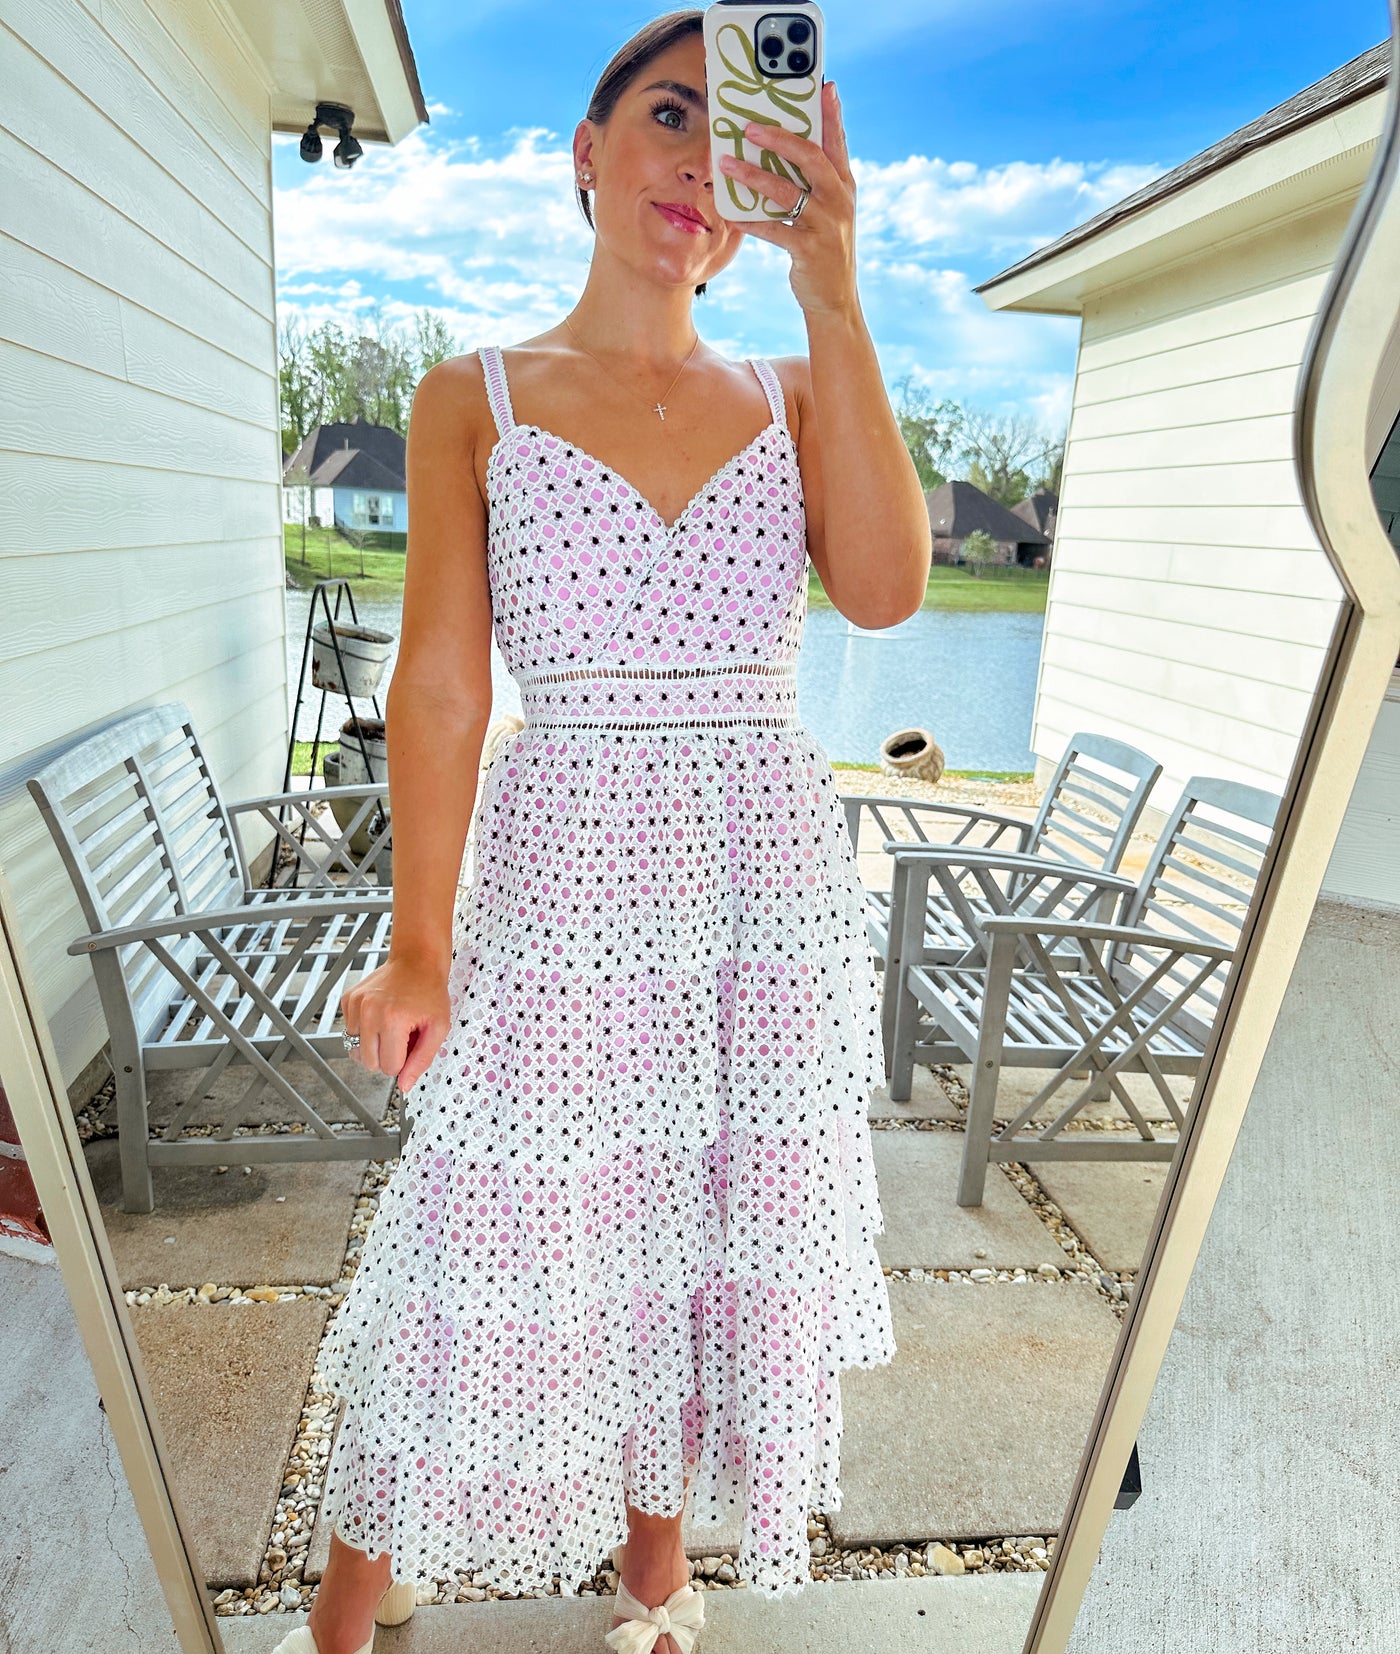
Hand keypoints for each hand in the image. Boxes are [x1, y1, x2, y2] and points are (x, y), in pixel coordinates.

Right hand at [340, 954, 450, 1092]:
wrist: (416, 960)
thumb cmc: (430, 992)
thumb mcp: (438, 1028)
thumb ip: (421, 1060)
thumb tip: (403, 1087)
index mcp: (393, 1020)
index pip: (388, 1068)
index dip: (403, 1061)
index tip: (412, 1043)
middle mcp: (369, 1012)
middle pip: (368, 1063)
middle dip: (386, 1057)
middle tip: (402, 1036)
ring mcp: (355, 1004)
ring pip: (355, 1051)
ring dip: (373, 1046)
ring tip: (390, 1027)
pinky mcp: (347, 1000)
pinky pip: (350, 1032)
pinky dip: (364, 1031)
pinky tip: (380, 1016)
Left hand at [716, 80, 856, 315]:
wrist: (835, 300)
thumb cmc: (824, 249)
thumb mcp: (827, 212)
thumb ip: (812, 184)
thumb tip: (779, 154)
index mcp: (844, 186)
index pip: (836, 142)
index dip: (831, 114)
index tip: (824, 86)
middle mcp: (839, 201)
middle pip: (810, 157)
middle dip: (779, 138)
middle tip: (749, 127)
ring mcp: (826, 225)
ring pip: (787, 191)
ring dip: (753, 176)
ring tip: (726, 164)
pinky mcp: (809, 250)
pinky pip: (774, 229)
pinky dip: (751, 221)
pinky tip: (732, 215)